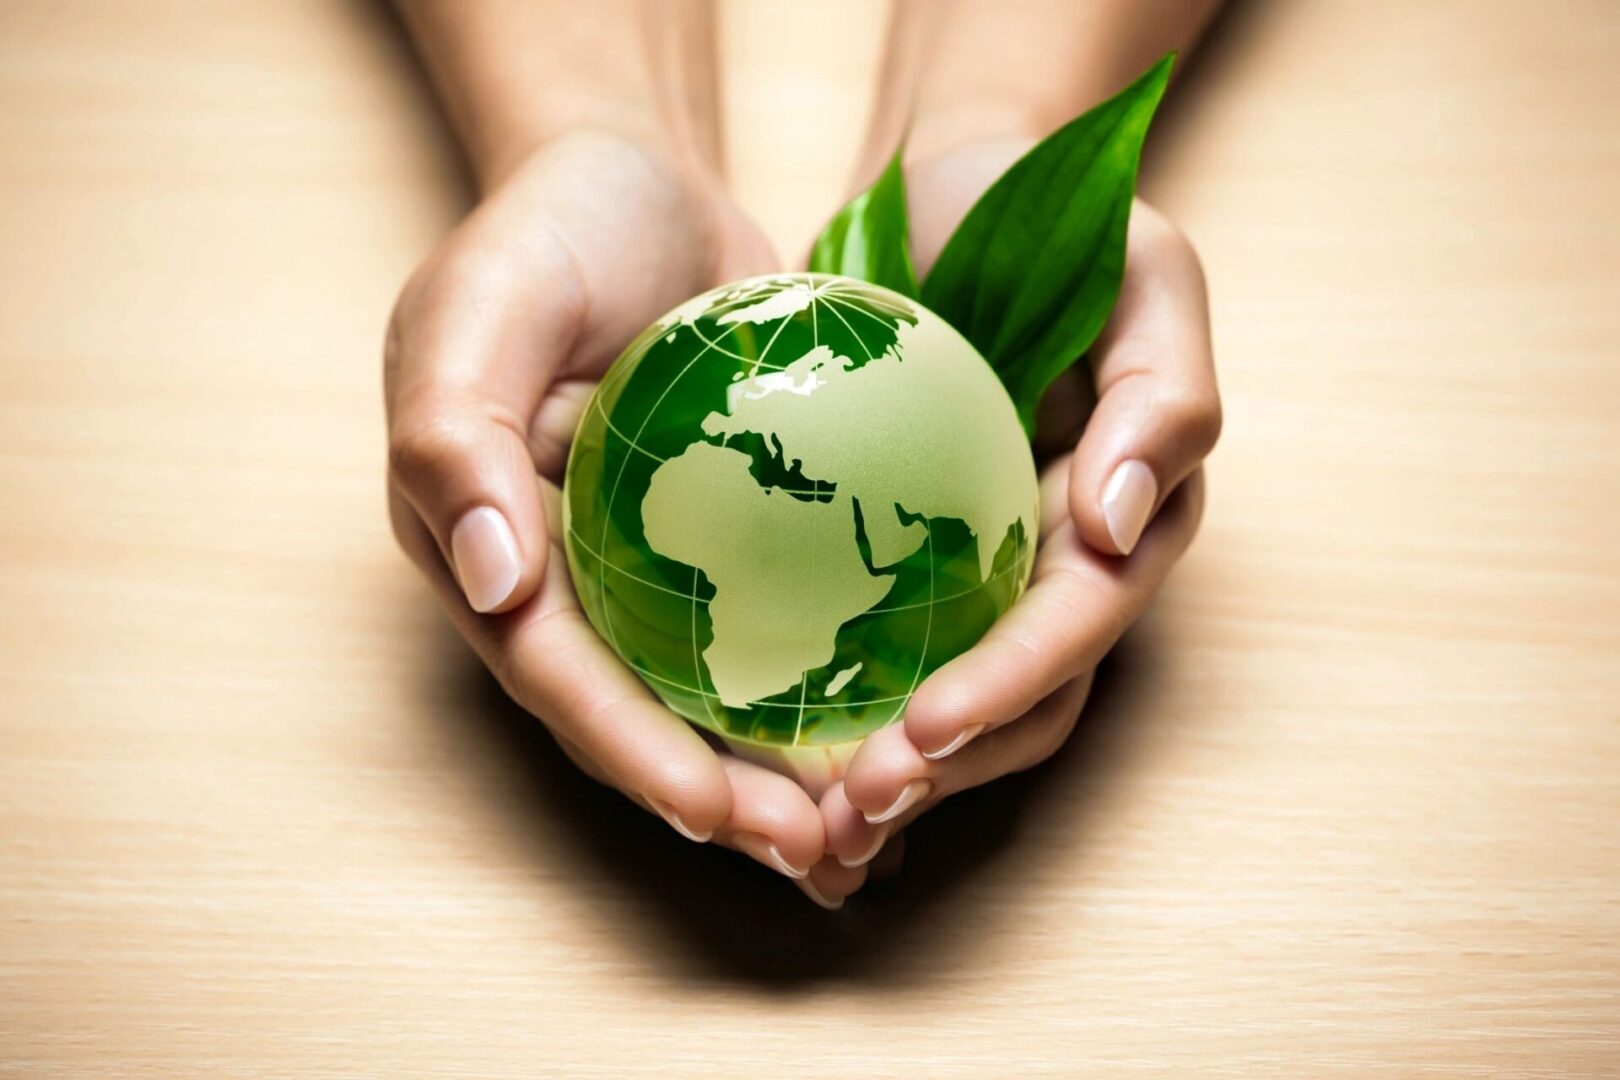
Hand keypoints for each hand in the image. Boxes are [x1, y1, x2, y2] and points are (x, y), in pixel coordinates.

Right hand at [385, 130, 835, 895]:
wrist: (632, 180)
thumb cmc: (543, 231)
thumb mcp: (477, 306)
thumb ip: (455, 437)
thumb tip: (492, 581)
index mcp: (480, 547)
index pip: (551, 673)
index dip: (627, 750)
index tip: (714, 808)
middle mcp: (556, 577)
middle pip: (632, 711)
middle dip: (715, 794)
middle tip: (817, 849)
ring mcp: (637, 563)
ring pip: (704, 689)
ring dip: (775, 763)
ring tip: (864, 822)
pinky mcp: (715, 536)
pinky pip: (765, 621)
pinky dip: (814, 677)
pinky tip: (891, 715)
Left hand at [811, 138, 1220, 902]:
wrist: (952, 198)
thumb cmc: (1054, 222)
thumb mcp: (1144, 275)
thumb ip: (1164, 399)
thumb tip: (1118, 527)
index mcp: (1127, 519)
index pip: (1076, 630)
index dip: (1006, 688)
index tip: (919, 732)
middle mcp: (1062, 566)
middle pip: (1020, 702)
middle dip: (944, 766)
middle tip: (846, 813)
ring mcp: (987, 572)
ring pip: (955, 703)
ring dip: (892, 771)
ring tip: (807, 821)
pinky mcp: (908, 561)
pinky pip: (878, 655)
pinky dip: (839, 715)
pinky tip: (772, 756)